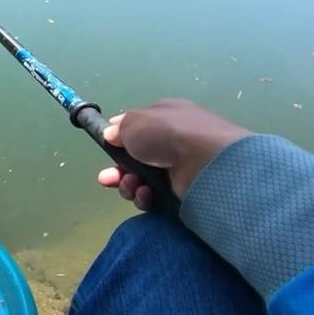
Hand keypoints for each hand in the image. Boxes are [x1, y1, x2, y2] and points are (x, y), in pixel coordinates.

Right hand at [97, 98, 250, 210]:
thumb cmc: (169, 134)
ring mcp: (178, 168)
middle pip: (135, 158)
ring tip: (131, 187)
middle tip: (108, 179)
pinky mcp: (182, 192)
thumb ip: (120, 127)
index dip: (119, 138)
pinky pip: (154, 196)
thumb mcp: (136, 121)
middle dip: (118, 170)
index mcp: (165, 117)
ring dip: (129, 185)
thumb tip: (112, 133)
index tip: (107, 146)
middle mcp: (172, 141)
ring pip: (141, 179)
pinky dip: (145, 197)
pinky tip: (146, 194)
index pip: (136, 127)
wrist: (207, 162)